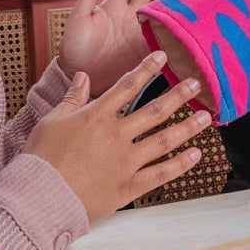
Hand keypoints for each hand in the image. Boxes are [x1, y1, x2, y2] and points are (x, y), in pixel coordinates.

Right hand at [22, 52, 211, 225]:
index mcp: (96, 115)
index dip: (145, 69)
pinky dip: (180, 164)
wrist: (44, 192)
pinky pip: (161, 173)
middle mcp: (116, 135)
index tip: (162, 57)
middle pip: (153, 111)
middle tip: (196, 84)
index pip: (127, 86)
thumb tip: (83, 75)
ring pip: (163, 140)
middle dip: (177, 95)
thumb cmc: (43, 155)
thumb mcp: (52, 118)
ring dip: (186, 128)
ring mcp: (126, 161)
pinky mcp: (130, 186)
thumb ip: (72, 97)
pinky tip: (195, 155)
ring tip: (206, 118)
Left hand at [59, 0, 164, 92]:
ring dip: (170, 0)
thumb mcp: (79, 14)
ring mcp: (139, 32)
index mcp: (113, 5)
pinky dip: (172, 27)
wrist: (80, 74)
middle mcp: (130, 16)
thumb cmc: (74, 44)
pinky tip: (184, 19)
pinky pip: (162, 35)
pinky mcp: (145, 49)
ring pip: (159, 11)